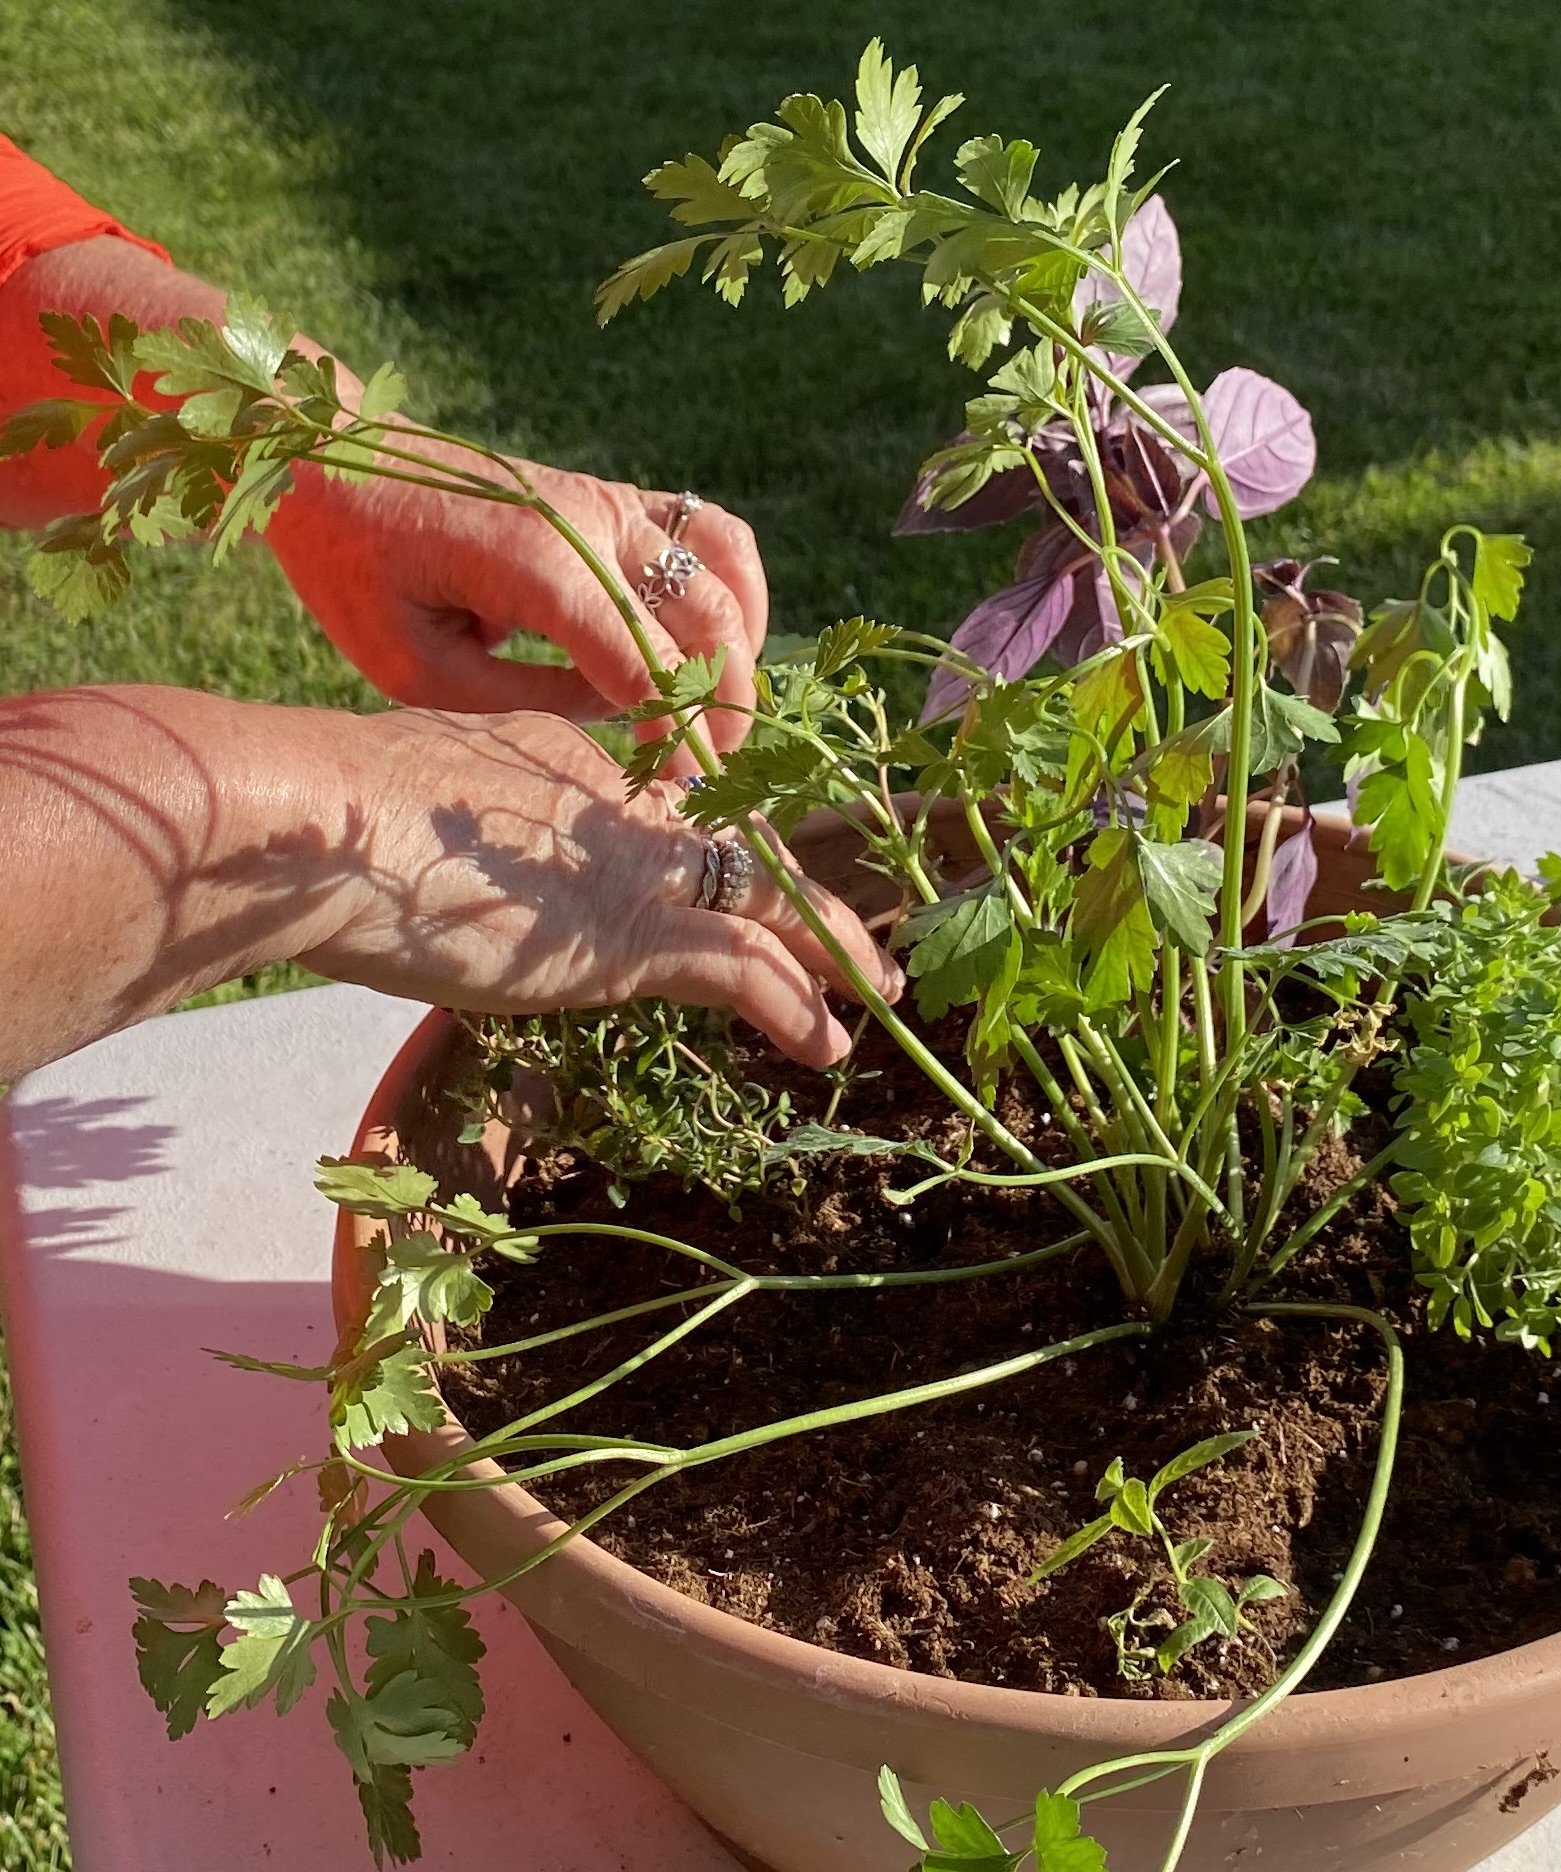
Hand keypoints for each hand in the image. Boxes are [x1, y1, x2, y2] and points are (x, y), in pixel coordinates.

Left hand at [1, 239, 766, 745]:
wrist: (332, 459)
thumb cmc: (357, 570)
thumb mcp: (419, 668)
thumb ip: (528, 696)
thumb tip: (616, 708)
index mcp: (539, 568)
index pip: (645, 666)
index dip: (675, 733)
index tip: (678, 786)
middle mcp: (591, 525)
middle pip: (706, 621)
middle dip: (722, 703)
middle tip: (709, 764)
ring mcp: (609, 502)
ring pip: (724, 571)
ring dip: (741, 644)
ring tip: (722, 703)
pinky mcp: (611, 496)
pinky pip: (708, 532)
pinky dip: (734, 585)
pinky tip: (722, 637)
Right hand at [307, 706, 896, 1064]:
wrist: (317, 833)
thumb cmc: (330, 830)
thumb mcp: (420, 813)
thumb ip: (474, 835)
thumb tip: (467, 870)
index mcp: (573, 765)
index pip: (673, 807)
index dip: (717, 844)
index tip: (738, 872)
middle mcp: (624, 805)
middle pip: (743, 843)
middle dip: (801, 891)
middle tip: (849, 932)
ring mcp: (638, 868)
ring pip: (769, 902)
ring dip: (828, 955)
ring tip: (872, 993)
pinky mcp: (634, 936)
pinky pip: (746, 971)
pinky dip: (796, 1009)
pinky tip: (825, 1044)